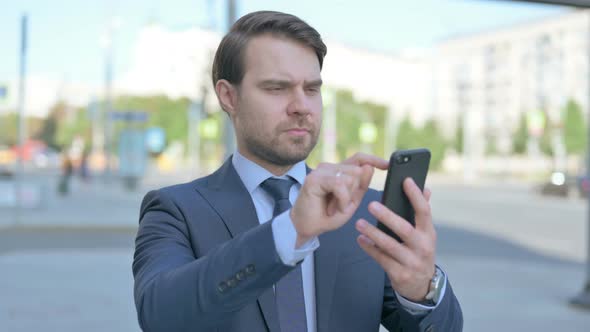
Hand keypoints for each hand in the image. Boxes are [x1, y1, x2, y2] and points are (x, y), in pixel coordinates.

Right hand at [290, 153, 388, 245]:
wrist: (307, 228)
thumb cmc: (327, 215)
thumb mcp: (351, 202)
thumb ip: (361, 186)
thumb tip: (369, 167)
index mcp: (339, 171)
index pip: (359, 159)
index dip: (374, 159)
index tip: (388, 165)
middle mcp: (330, 167)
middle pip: (358, 170)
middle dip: (354, 192)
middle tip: (339, 205)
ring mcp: (321, 171)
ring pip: (350, 177)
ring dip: (346, 198)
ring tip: (334, 207)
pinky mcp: (315, 178)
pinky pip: (340, 184)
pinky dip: (341, 199)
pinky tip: (333, 207)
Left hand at [355, 178, 435, 301]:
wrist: (422, 286)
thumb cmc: (419, 252)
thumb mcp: (425, 235)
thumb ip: (423, 213)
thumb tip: (425, 188)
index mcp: (429, 233)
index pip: (424, 211)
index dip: (415, 196)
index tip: (405, 180)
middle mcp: (422, 247)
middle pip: (404, 229)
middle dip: (387, 216)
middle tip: (370, 204)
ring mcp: (411, 262)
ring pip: (389, 246)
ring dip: (373, 233)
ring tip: (359, 223)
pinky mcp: (400, 274)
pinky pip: (381, 259)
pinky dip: (369, 248)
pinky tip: (360, 239)